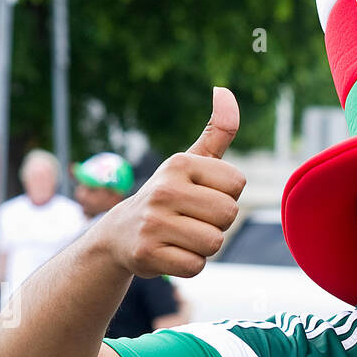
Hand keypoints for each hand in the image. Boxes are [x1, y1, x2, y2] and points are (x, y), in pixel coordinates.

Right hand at [93, 86, 245, 279]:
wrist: (120, 235)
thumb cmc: (168, 197)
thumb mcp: (190, 162)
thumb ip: (216, 132)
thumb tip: (225, 91)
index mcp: (179, 164)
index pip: (237, 184)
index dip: (225, 196)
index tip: (200, 197)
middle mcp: (164, 189)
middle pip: (229, 214)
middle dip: (217, 223)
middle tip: (190, 220)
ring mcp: (153, 222)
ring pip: (214, 243)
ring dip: (203, 246)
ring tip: (180, 236)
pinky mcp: (147, 253)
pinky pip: (196, 266)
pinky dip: (189, 264)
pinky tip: (170, 253)